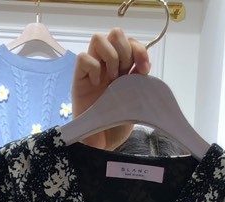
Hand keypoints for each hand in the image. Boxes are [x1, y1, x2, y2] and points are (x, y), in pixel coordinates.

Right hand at [72, 28, 150, 149]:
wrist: (101, 145)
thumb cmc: (116, 125)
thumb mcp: (135, 103)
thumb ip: (140, 83)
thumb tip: (146, 66)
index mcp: (123, 69)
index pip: (131, 42)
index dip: (140, 50)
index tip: (145, 68)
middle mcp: (107, 65)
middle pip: (115, 34)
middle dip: (125, 49)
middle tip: (125, 72)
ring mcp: (92, 70)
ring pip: (98, 39)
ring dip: (110, 55)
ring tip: (112, 77)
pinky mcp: (79, 79)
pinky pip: (83, 58)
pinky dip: (93, 67)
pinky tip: (98, 83)